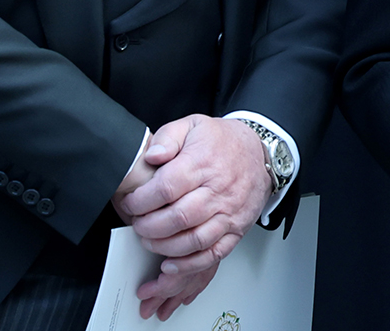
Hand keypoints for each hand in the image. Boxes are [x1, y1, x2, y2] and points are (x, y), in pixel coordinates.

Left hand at [116, 115, 273, 319]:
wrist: (259, 152)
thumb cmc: (222, 141)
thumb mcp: (192, 125)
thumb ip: (167, 137)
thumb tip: (151, 156)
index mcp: (203, 162)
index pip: (167, 187)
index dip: (141, 200)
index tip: (130, 203)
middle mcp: (218, 189)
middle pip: (178, 217)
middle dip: (148, 226)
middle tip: (137, 224)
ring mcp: (229, 212)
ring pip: (193, 240)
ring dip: (164, 247)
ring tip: (149, 240)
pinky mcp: (236, 229)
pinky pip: (213, 254)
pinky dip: (189, 265)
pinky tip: (171, 264)